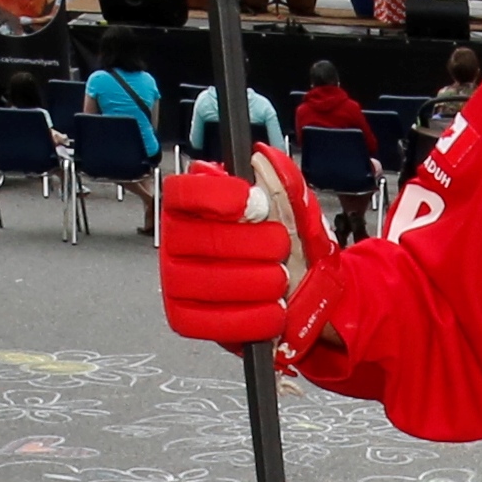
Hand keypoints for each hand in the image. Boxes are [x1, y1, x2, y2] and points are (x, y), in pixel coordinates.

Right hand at [158, 162, 295, 345]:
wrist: (304, 295)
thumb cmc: (289, 248)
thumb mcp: (296, 212)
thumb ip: (283, 184)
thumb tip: (262, 159)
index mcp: (194, 206)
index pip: (185, 193)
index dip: (218, 196)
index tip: (252, 202)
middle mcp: (178, 240)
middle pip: (208, 238)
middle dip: (259, 246)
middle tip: (282, 248)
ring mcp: (177, 280)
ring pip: (212, 282)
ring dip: (261, 283)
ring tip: (281, 281)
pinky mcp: (186, 317)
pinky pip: (210, 322)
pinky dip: (251, 319)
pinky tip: (273, 312)